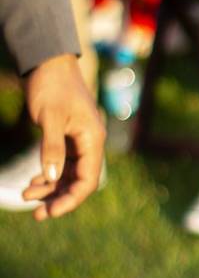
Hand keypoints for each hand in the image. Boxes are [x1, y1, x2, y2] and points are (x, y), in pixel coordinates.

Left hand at [21, 55, 105, 220]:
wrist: (49, 62)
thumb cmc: (51, 86)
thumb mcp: (49, 118)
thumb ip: (51, 149)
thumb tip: (52, 179)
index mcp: (93, 139)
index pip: (88, 179)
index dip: (70, 199)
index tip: (50, 212)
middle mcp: (90, 143)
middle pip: (80, 181)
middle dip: (59, 198)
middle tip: (37, 214)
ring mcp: (79, 141)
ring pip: (70, 174)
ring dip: (51, 188)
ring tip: (26, 195)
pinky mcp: (68, 137)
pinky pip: (62, 163)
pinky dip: (49, 174)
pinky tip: (33, 181)